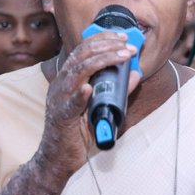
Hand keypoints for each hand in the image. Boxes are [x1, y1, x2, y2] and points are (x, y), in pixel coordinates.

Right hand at [36, 32, 140, 180]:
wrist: (59, 158)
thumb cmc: (78, 131)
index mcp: (68, 79)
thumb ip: (117, 91)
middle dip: (106, 45)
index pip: (83, 50)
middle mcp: (61, 84)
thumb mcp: (101, 106)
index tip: (122, 36)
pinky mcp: (61, 118)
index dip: (102, 39)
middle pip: (81, 56)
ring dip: (102, 61)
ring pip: (77, 73)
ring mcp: (59, 100)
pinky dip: (79, 95)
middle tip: (128, 44)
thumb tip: (135, 74)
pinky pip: (70, 104)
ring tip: (122, 56)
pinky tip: (88, 88)